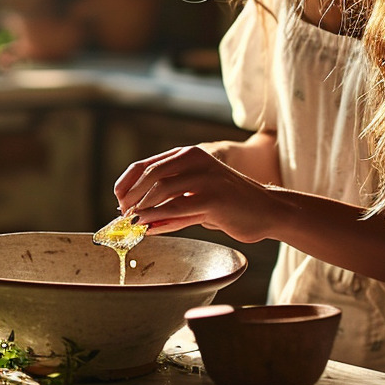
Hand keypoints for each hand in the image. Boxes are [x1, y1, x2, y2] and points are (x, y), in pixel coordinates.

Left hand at [113, 144, 282, 242]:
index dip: (125, 184)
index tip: (117, 201)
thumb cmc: (228, 205)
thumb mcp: (195, 197)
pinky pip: (176, 209)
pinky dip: (158, 220)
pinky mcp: (213, 198)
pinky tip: (149, 229)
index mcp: (187, 155)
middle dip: (130, 197)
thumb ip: (169, 203)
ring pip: (161, 190)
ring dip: (142, 209)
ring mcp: (205, 177)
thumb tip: (136, 219)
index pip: (144, 165)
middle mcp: (195, 160)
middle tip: (124, 216)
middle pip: (149, 175)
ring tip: (134, 223)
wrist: (266, 210)